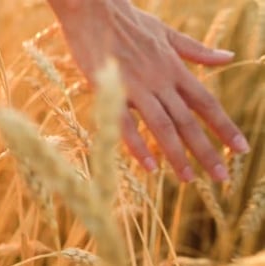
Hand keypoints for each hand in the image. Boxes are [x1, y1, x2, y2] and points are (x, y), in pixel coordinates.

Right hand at [48, 0, 249, 181]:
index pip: (206, 103)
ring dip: (177, 154)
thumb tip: (229, 57)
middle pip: (188, 121)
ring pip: (162, 126)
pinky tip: (150, 166)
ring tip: (189, 180)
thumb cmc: (127, 21)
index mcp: (174, 68)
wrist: (93, 8)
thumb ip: (196, 50)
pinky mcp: (110, 90)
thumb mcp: (167, 33)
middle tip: (221, 178)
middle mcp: (160, 80)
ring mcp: (136, 86)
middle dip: (207, 150)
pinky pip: (126, 123)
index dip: (225, 127)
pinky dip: (138, 145)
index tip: (241, 149)